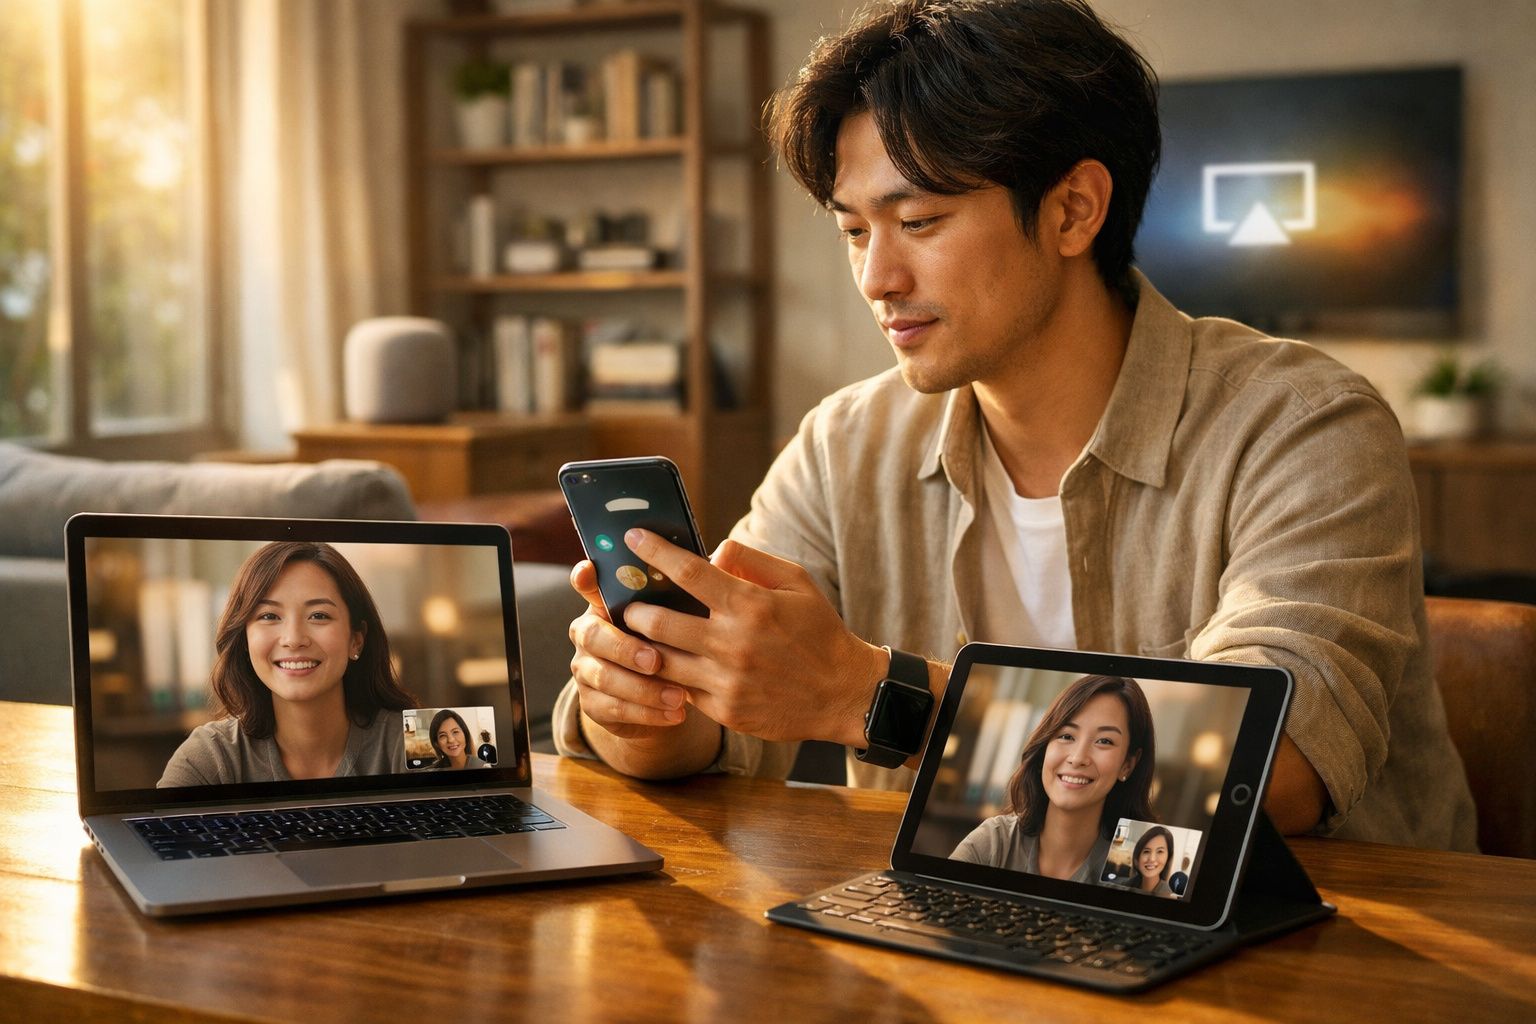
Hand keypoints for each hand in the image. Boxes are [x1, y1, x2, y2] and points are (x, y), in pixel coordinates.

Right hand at [567, 559, 690, 740]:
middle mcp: (589, 632)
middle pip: (592, 634)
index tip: (589, 570)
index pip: (586, 583)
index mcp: (606, 603)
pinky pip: (615, 709)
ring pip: (604, 677)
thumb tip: (721, 557)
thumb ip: (688, 591)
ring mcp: (586, 669)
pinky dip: (648, 713)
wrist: (664, 693)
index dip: (584, 577)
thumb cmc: (677, 640)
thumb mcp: (684, 615)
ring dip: (643, 687)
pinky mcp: (593, 704)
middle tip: (656, 660)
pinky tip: (677, 713)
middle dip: (624, 648)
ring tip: (680, 695)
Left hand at [617, 529, 887, 745]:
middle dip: (634, 609)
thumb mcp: (798, 582)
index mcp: (751, 605)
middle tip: (628, 601)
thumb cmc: (819, 631)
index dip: (654, 551)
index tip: (633, 537)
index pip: (688, 572)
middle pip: (658, 622)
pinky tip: (666, 664)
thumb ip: (752, 560)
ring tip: (636, 634)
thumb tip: (711, 551)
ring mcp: (726, 681)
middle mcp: (733, 644)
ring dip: (641, 646)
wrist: (844, 694)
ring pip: (660, 662)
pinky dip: (669, 675)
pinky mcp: (725, 710)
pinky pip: (681, 689)